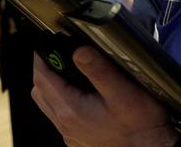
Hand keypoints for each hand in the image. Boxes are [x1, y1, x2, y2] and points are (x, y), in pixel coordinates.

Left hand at [32, 46, 178, 146]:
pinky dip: (61, 101)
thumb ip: (99, 70)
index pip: (43, 78)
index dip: (41, 58)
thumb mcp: (123, 91)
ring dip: (52, 87)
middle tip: (58, 55)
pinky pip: (59, 117)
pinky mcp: (77, 139)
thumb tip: (79, 51)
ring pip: (47, 105)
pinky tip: (81, 95)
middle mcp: (65, 123)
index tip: (45, 43)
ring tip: (69, 73)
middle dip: (44, 71)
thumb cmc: (140, 123)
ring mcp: (70, 133)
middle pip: (39, 91)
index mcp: (71, 109)